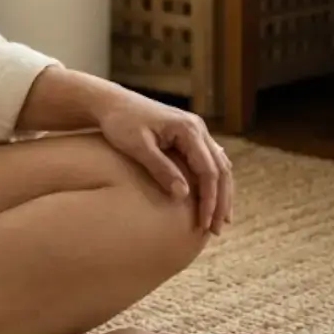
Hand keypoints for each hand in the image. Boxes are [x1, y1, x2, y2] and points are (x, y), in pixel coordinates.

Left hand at [95, 89, 234, 234]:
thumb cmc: (120, 122)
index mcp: (188, 129)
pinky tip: (213, 199)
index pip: (208, 170)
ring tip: (219, 221)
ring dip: (222, 193)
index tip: (205, 223)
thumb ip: (160, 168)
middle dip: (221, 201)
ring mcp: (196, 131)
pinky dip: (214, 182)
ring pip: (220, 165)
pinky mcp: (189, 136)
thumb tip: (183, 195)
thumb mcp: (137, 146)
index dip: (209, 199)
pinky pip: (210, 161)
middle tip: (216, 230)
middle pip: (221, 170)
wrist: (111, 103)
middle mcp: (198, 128)